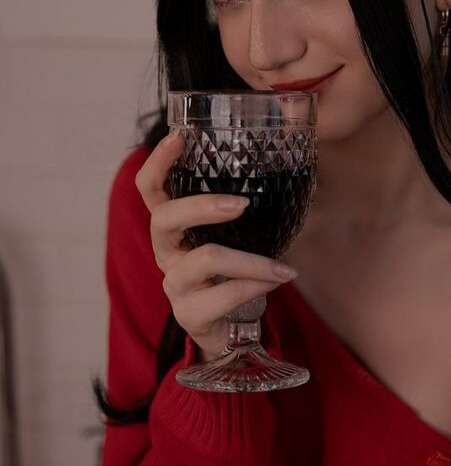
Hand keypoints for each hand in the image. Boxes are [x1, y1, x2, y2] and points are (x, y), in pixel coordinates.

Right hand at [134, 130, 297, 359]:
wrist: (232, 330)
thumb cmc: (233, 273)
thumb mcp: (235, 236)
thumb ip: (242, 210)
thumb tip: (285, 167)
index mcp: (172, 227)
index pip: (150, 189)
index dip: (158, 162)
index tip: (179, 135)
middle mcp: (165, 252)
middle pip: (164, 218)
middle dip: (203, 206)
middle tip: (242, 204)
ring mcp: (173, 284)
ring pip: (207, 259)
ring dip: (253, 261)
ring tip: (284, 267)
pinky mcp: (188, 314)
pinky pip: (225, 293)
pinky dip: (257, 285)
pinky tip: (278, 280)